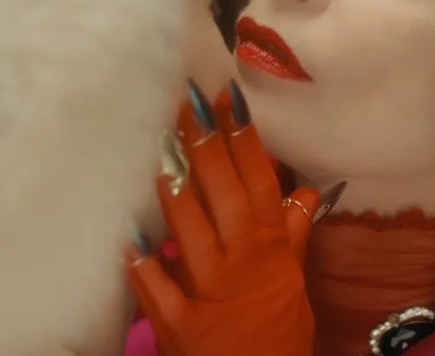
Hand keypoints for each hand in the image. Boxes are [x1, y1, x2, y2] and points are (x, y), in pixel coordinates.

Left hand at [126, 80, 344, 355]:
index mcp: (269, 249)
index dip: (245, 140)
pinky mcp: (179, 323)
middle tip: (188, 103)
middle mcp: (241, 262)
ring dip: (175, 192)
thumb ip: (293, 236)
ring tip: (160, 153)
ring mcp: (208, 291)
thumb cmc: (276, 335)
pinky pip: (156, 289)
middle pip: (223, 194)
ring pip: (190, 232)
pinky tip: (127, 238)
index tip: (230, 101)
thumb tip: (307, 194)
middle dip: (205, 147)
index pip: (258, 183)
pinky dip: (142, 266)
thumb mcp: (293, 284)